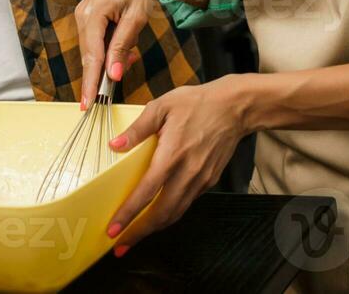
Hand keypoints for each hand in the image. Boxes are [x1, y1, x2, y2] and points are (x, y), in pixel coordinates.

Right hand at [74, 0, 167, 107]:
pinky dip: (108, 49)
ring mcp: (84, 13)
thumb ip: (123, 46)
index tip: (88, 105)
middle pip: (88, 55)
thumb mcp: (138, 16)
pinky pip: (96, 40)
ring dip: (108, 60)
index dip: (90, 83)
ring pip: (92, 49)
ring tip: (129, 60)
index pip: (91, 57)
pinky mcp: (89, 14)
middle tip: (108, 94)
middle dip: (101, 74)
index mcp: (93, 14)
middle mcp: (83, 14)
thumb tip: (114, 74)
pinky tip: (126, 48)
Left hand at [104, 77, 247, 254]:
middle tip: (120, 245)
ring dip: (155, 228)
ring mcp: (200, 179)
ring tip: (136, 236)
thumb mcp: (162, 106)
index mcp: (172, 154)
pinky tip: (159, 213)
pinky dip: (171, 213)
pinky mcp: (209, 180)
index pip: (146, 192)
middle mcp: (187, 173)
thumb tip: (115, 145)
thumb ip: (137, 129)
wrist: (234, 108)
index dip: (129, 214)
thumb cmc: (197, 103)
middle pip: (162, 214)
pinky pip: (186, 202)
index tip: (114, 229)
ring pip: (176, 213)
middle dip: (139, 233)